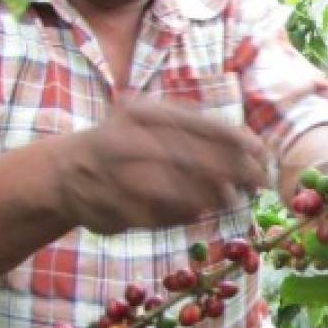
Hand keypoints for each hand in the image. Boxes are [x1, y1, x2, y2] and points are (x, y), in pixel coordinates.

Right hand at [55, 101, 268, 233]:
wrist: (64, 172)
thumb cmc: (127, 144)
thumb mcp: (156, 125)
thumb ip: (198, 134)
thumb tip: (253, 149)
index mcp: (142, 113)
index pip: (195, 123)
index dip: (234, 139)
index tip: (263, 152)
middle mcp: (124, 139)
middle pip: (187, 155)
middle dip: (229, 169)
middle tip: (259, 181)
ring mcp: (112, 175)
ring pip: (169, 187)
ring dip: (208, 195)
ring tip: (235, 199)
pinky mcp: (108, 207)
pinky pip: (153, 214)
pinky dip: (181, 213)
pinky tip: (202, 212)